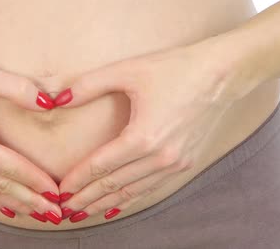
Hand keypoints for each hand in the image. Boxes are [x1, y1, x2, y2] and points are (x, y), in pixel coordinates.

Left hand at [53, 44, 236, 221]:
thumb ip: (89, 85)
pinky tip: (117, 206)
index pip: (101, 166)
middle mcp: (160, 157)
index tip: (60, 191)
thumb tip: (58, 98)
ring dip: (107, 204)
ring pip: (133, 192)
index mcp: (143, 137)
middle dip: (87, 198)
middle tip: (65, 209)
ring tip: (85, 212)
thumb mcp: (128, 70)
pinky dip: (131, 199)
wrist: (221, 74)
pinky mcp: (185, 163)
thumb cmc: (174, 69)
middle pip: (114, 185)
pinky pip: (151, 188)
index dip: (78, 180)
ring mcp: (175, 164)